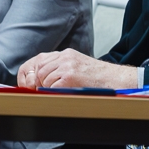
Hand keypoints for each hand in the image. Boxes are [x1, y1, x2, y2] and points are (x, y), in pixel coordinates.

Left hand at [17, 48, 136, 89]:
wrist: (117, 81)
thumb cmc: (100, 79)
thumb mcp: (79, 67)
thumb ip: (61, 69)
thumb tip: (41, 81)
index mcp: (67, 54)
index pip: (39, 60)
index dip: (33, 73)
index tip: (31, 83)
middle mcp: (65, 57)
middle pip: (39, 68)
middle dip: (38, 82)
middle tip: (43, 92)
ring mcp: (67, 66)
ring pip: (43, 77)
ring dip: (47, 88)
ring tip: (59, 92)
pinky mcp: (69, 77)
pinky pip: (51, 86)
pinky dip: (53, 92)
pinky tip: (64, 94)